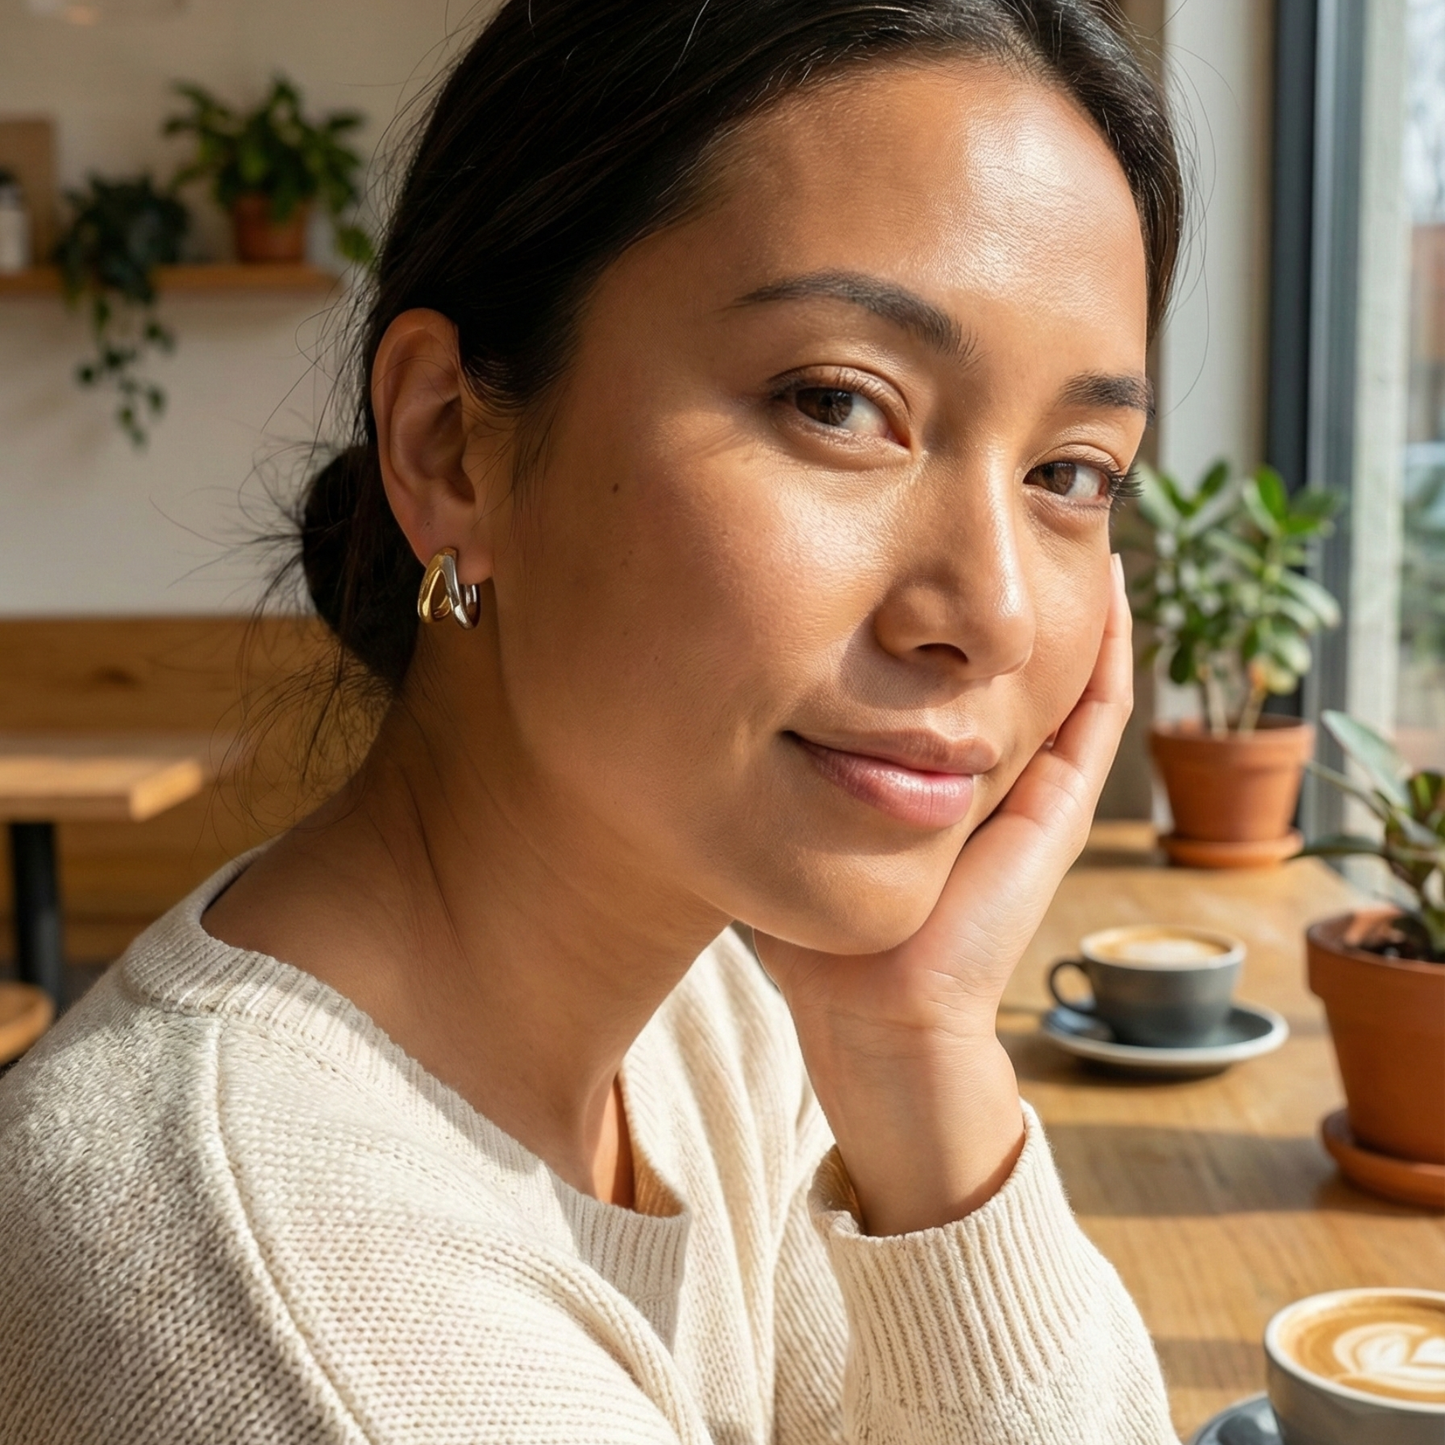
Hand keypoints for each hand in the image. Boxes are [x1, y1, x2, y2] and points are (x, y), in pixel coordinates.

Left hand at [757, 556, 1133, 1233]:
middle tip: (1011, 497)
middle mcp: (989, 769)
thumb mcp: (786, 820)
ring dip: (1077, 594)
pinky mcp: (1060, 805)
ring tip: (1076, 512)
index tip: (928, 530)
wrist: (876, 1018)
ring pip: (1072, 666)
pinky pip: (1100, 710)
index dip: (945, 606)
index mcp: (929, 772)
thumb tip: (693, 704)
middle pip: (1013, 653)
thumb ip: (762, 769)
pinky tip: (1115, 578)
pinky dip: (1114, 644)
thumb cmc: (820, 935)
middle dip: (1015, 581)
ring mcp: (1034, 785)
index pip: (947, 669)